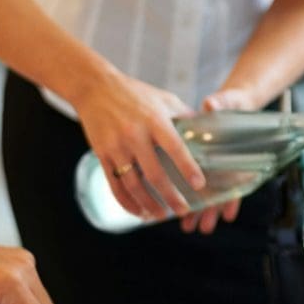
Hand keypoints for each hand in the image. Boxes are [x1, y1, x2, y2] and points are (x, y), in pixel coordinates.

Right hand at [73, 68, 202, 221]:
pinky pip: (115, 185)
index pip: (175, 147)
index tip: (199, 184)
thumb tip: (208, 132)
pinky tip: (138, 211)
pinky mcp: (102, 155)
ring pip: (133, 185)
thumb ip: (185, 116)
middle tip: (183, 210)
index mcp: (154, 120)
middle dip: (170, 196)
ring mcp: (116, 147)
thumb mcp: (164, 99)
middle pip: (154, 174)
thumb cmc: (136, 93)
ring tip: (161, 216)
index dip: (187, 167)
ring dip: (148, 204)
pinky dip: (127, 202)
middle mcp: (135, 135)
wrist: (95, 88)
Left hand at [165, 87, 262, 234]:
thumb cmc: (232, 106)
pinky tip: (184, 212)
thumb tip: (211, 103)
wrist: (231, 106)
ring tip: (188, 226)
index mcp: (234, 151)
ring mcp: (214, 166)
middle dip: (211, 211)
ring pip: (207, 192)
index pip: (235, 178)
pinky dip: (192, 198)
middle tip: (202, 228)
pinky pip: (197, 184)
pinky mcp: (201, 163)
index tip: (227, 214)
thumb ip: (222, 103)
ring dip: (199, 210)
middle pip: (219, 191)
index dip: (232, 197)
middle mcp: (225, 163)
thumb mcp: (230, 102)